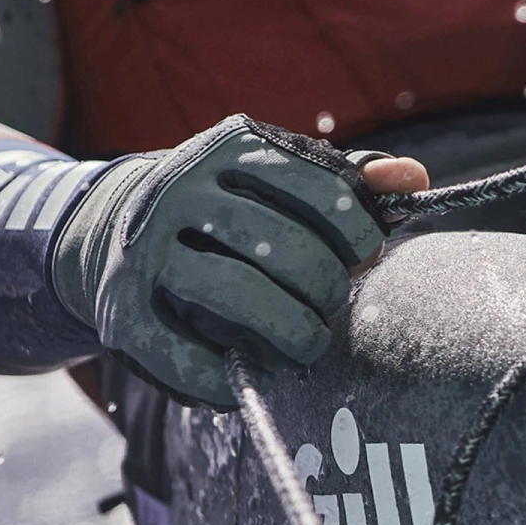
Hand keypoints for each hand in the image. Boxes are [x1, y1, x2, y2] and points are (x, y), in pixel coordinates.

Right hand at [49, 115, 428, 407]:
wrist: (111, 233)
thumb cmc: (228, 213)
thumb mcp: (279, 183)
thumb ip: (349, 183)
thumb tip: (413, 179)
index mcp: (233, 147)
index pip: (324, 190)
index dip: (359, 236)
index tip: (360, 258)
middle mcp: (182, 188)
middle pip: (285, 247)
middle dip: (325, 290)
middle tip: (328, 310)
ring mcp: (145, 248)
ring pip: (237, 296)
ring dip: (289, 334)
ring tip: (305, 348)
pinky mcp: (122, 309)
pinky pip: (184, 355)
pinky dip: (226, 377)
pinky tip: (249, 375)